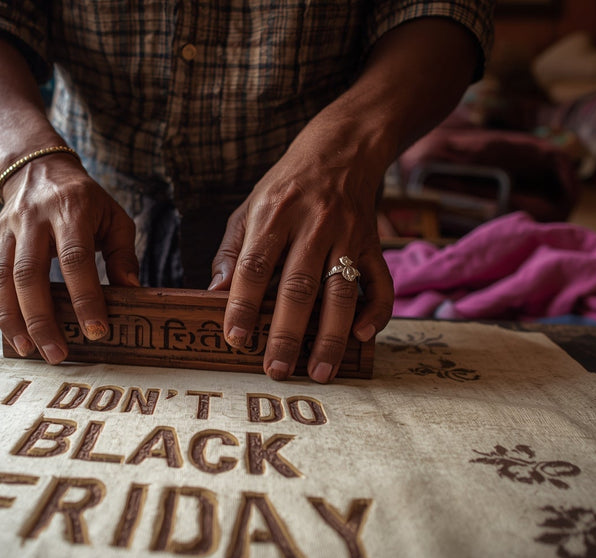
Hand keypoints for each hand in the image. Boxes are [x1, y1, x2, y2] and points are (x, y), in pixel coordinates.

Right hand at [0, 156, 139, 363]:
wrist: (40, 169)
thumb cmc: (84, 201)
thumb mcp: (114, 217)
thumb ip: (123, 255)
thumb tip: (130, 292)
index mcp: (70, 210)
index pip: (75, 259)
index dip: (85, 298)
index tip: (96, 331)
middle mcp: (32, 219)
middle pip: (29, 274)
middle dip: (41, 319)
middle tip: (56, 353)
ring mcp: (5, 228)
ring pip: (0, 277)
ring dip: (10, 317)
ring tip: (27, 348)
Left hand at [209, 118, 394, 382]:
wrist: (343, 148)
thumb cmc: (287, 187)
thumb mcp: (250, 208)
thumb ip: (232, 251)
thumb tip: (215, 293)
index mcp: (273, 215)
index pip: (254, 266)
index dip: (242, 304)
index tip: (235, 339)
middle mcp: (312, 225)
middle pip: (298, 287)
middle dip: (286, 333)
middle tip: (276, 369)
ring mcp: (347, 235)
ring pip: (339, 292)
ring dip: (329, 336)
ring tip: (319, 371)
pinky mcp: (373, 243)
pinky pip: (380, 282)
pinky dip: (375, 311)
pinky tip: (361, 335)